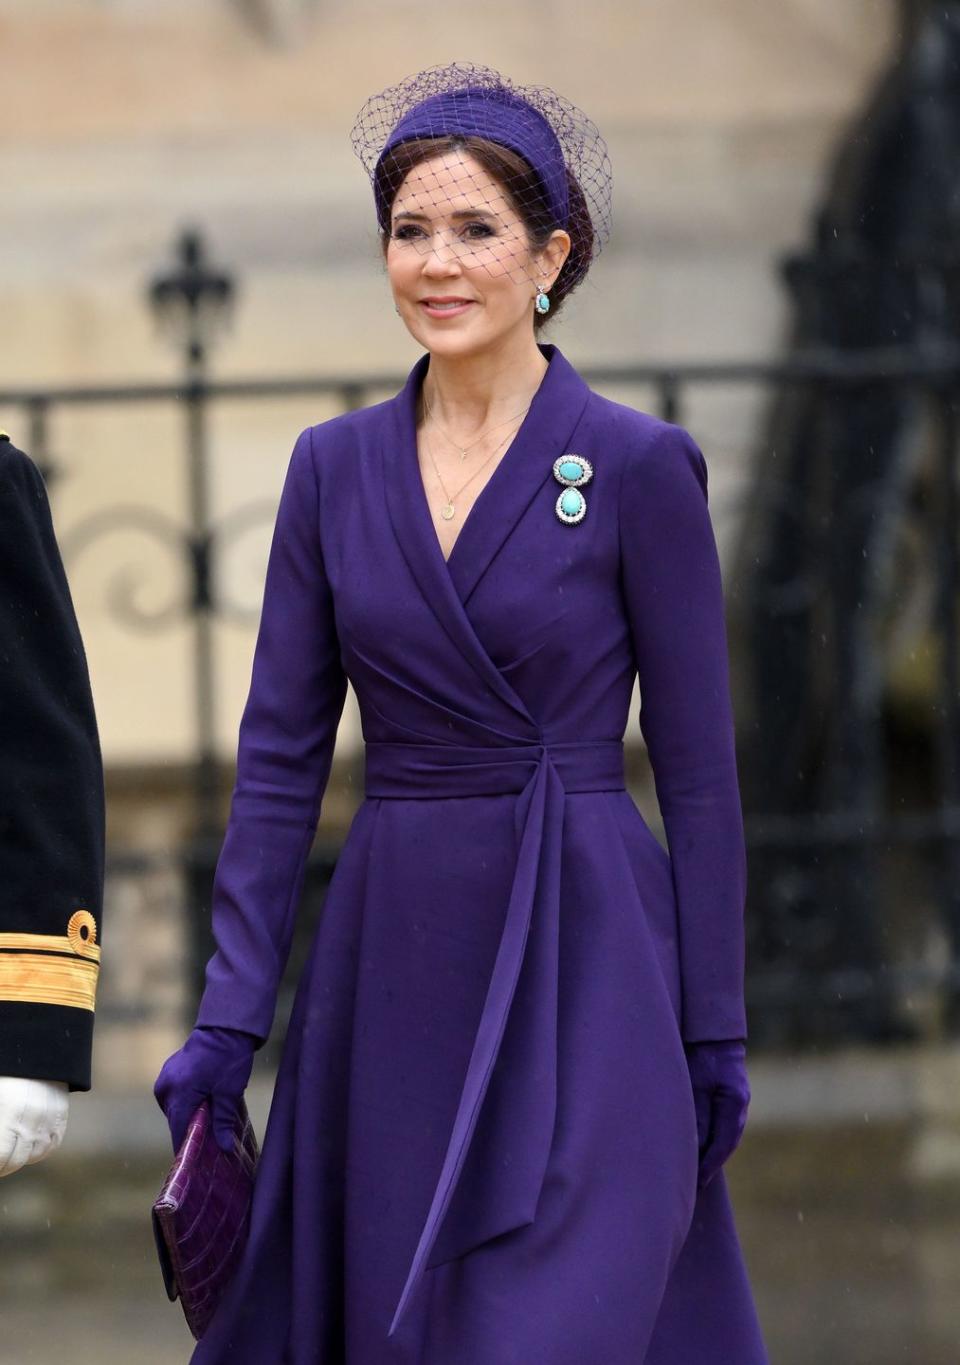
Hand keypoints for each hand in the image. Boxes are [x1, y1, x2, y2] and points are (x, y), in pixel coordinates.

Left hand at [0, 1077, 69, 1177]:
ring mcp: (48, 1120)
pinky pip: (50, 1145)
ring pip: (32, 1156)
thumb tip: (0, 1142)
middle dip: (3, 1164)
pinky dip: (38, 1151)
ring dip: (18, 1159)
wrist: (36, 1048)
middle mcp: (30, 1121)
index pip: (1, 1157)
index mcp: (9, 1114)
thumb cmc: (7, 1073)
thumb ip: (0, 1120)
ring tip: (9, 1153)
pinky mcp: (61, 1117)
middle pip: (14, 1161)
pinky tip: (26, 1147)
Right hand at [154, 1025, 256, 1153]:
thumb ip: (223, 1121)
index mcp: (180, 1093)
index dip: (186, 1146)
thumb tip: (223, 1148)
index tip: (193, 1162)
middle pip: (175, 1119)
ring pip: (174, 1108)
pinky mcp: (168, 1071)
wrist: (225, 1026)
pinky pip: (174, 1095)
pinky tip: (200, 1105)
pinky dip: (185, 1102)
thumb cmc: (229, 1058)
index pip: (179, 1129)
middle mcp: (166, 1086)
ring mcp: (165, 1077)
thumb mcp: (229, 1092)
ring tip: (206, 1124)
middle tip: (206, 1146)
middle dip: (189, 1131)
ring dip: (187, 1115)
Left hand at [683, 1038, 749, 1190]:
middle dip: (710, 1164)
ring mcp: (736, 1103)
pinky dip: (710, 1140)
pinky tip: (698, 1149)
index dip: (709, 1165)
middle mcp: (739, 1106)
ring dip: (710, 1153)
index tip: (696, 1182)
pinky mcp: (728, 1099)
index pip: (723, 1143)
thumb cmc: (701, 1053)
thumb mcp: (695, 1083)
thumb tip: (693, 1146)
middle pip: (725, 1144)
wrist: (712, 1032)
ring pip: (723, 1137)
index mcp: (735, 1103)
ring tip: (694, 1174)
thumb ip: (696, 1114)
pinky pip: (720, 1126)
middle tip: (694, 1186)